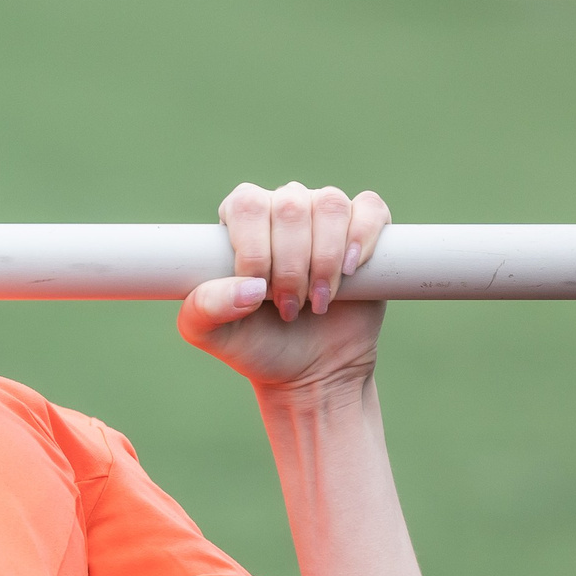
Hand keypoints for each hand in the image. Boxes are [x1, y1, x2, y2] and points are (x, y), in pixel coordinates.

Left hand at [180, 182, 391, 393]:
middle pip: (290, 206)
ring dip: (325, 260)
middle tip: (288, 307)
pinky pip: (370, 208)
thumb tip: (249, 285)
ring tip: (318, 301)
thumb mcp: (210, 334)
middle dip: (291, 266)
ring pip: (330, 205)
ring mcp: (323, 215)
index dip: (256, 250)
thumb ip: (205, 307)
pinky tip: (350, 270)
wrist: (311, 369)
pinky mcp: (364, 229)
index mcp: (240, 219)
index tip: (259, 293)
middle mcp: (281, 207)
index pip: (247, 206)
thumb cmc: (257, 344)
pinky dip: (362, 237)